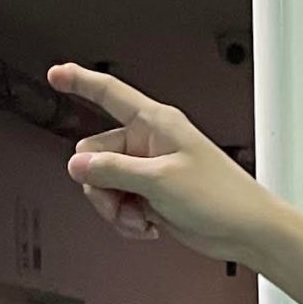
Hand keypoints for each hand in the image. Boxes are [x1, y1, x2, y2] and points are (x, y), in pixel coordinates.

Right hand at [49, 63, 302, 303]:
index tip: (56, 74)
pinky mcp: (151, 194)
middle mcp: (149, 143)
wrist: (245, 229)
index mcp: (155, 123)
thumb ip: (113, 170)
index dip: (80, 81)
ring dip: (114, 206)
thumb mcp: (160, 180)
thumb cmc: (222, 195)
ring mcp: (148, 170)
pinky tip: (146, 225)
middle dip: (100, 185)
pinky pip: (118, 202)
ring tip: (138, 217)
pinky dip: (125, 218)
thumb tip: (78, 165)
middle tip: (120, 201)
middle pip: (94, 154)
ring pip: (103, 183)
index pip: (109, 93)